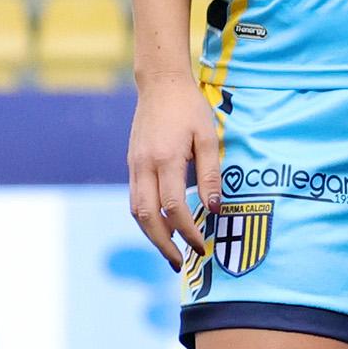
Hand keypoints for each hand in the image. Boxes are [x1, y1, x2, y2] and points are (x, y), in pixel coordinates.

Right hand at [127, 74, 221, 267]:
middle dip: (163, 244)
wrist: (160, 85)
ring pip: (136, 211)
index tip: (200, 247)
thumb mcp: (208, 137)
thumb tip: (215, 209)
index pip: (173, 206)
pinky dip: (147, 219)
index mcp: (165, 159)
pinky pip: (135, 199)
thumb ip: (211, 174)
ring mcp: (133, 166)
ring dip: (152, 235)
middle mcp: (143, 166)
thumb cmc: (189, 109)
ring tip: (171, 252)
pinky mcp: (132, 165)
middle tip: (180, 263)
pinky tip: (163, 228)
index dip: (186, 231)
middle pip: (147, 217)